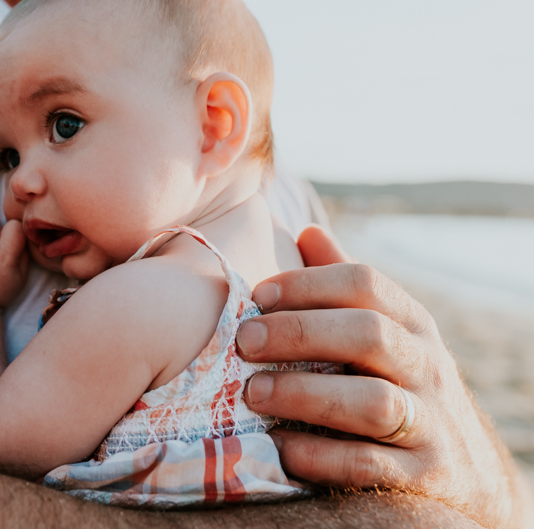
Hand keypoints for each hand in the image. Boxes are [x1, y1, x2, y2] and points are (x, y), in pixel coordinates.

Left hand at [236, 225, 526, 527]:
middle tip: (243, 341)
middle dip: (299, 333)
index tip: (257, 295)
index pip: (365, 283)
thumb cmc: (397, 381)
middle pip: (368, 334)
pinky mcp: (424, 477)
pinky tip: (279, 446)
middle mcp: (426, 366)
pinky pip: (368, 465)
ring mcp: (430, 422)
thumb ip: (343, 285)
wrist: (465, 469)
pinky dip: (320, 455)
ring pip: (373, 403)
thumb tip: (306, 231)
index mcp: (410, 322)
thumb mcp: (383, 329)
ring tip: (252, 394)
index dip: (307, 284)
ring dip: (304, 394)